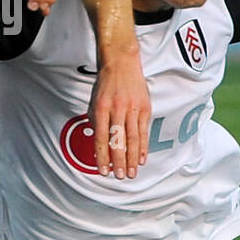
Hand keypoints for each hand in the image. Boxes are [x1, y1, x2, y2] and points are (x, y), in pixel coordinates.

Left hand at [87, 52, 149, 179]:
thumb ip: (96, 123)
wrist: (122, 63)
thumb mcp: (94, 102)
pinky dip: (143, 147)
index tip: (103, 171)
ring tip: (132, 173)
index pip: (101, 138)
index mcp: (101, 108)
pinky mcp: (145, 108)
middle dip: (119, 161)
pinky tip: (141, 159)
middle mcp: (117, 109)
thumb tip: (98, 148)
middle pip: (119, 140)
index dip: (102, 156)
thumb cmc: (106, 85)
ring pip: (133, 138)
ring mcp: (133, 108)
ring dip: (132, 158)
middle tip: (120, 176)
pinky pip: (143, 131)